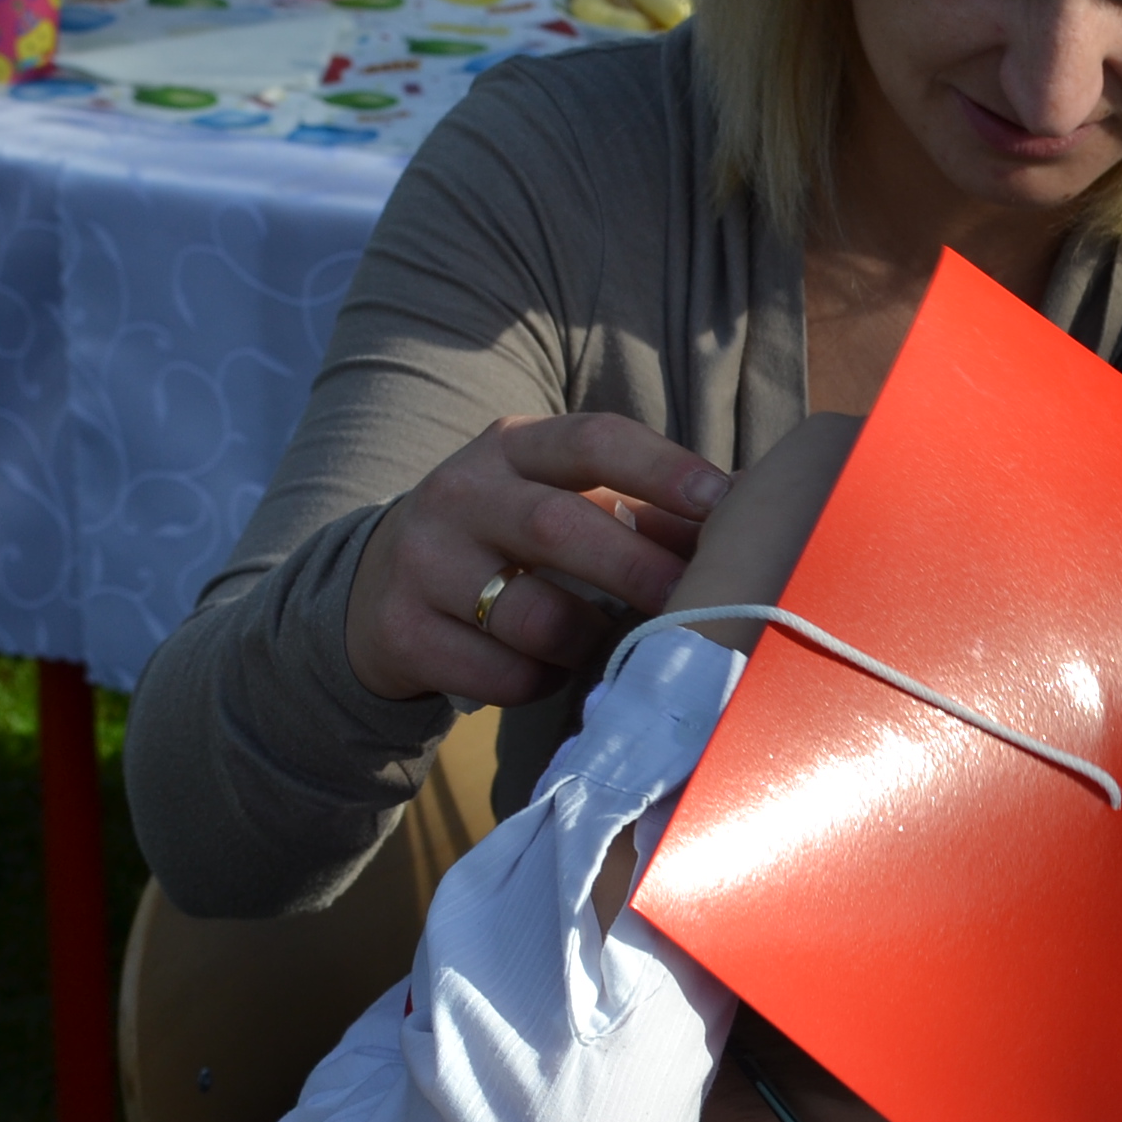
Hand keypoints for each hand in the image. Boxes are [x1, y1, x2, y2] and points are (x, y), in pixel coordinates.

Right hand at [346, 413, 730, 705]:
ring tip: (600, 644)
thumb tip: (744, 524)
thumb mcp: (554, 502)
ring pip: (532, 616)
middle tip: (695, 601)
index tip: (724, 500)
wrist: (376, 589)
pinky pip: (501, 674)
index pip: (593, 440)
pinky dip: (538, 682)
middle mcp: (459, 492)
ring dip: (585, 640)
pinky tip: (539, 670)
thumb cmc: (504, 542)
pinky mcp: (403, 632)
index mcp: (512, 446)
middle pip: (558, 527)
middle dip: (637, 568)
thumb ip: (637, 510)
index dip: (663, 468)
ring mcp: (423, 563)